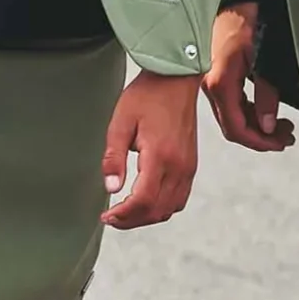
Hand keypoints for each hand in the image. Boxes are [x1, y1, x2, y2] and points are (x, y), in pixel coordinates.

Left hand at [102, 72, 199, 228]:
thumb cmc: (147, 96)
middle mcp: (179, 165)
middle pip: (157, 210)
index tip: (107, 216)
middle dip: (132, 220)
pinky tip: (146, 201)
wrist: (175, 79)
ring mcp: (188, 166)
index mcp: (160, 155)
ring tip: (126, 213)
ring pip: (171, 208)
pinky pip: (180, 197)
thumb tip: (110, 187)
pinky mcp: (191, 164)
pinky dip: (162, 207)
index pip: (143, 200)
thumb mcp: (121, 122)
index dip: (123, 215)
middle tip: (112, 218)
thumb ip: (114, 157)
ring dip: (147, 216)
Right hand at [203, 3, 294, 151]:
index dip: (260, 142)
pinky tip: (266, 112)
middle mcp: (210, 84)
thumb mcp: (265, 59)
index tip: (279, 144)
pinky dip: (250, 112)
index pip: (236, 128)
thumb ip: (267, 95)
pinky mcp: (216, 74)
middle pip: (233, 126)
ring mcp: (211, 80)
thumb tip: (269, 125)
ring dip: (257, 125)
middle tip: (287, 138)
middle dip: (261, 137)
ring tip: (282, 127)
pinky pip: (231, 103)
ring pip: (232, 116)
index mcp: (219, 82)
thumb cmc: (249, 18)